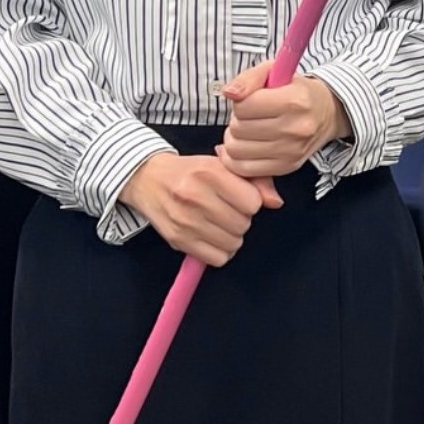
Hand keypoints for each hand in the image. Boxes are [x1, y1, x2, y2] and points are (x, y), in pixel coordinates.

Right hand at [117, 152, 271, 266]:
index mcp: (210, 172)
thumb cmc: (191, 171)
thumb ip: (254, 181)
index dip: (251, 201)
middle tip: (228, 210)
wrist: (148, 178)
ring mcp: (185, 220)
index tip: (241, 197)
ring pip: (232, 243)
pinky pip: (217, 258)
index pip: (252, 202)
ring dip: (231, 236)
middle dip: (241, 219)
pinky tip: (212, 237)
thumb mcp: (222, 164)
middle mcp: (195, 196)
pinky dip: (220, 251)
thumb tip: (276, 202)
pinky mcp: (178, 240)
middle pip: (243, 224)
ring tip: (219, 223)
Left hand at [215, 66, 352, 192]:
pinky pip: (244, 169)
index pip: (244, 106)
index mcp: (294, 101)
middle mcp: (295, 128)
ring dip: (236, 139)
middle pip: (239, 128)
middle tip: (250, 116)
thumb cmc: (295, 90)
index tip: (250, 100)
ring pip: (237, 150)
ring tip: (248, 130)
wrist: (326, 113)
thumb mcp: (275, 72)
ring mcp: (291, 151)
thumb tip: (229, 92)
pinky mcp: (286, 167)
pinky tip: (245, 147)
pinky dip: (236, 159)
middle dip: (237, 120)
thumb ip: (249, 78)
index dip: (240, 101)